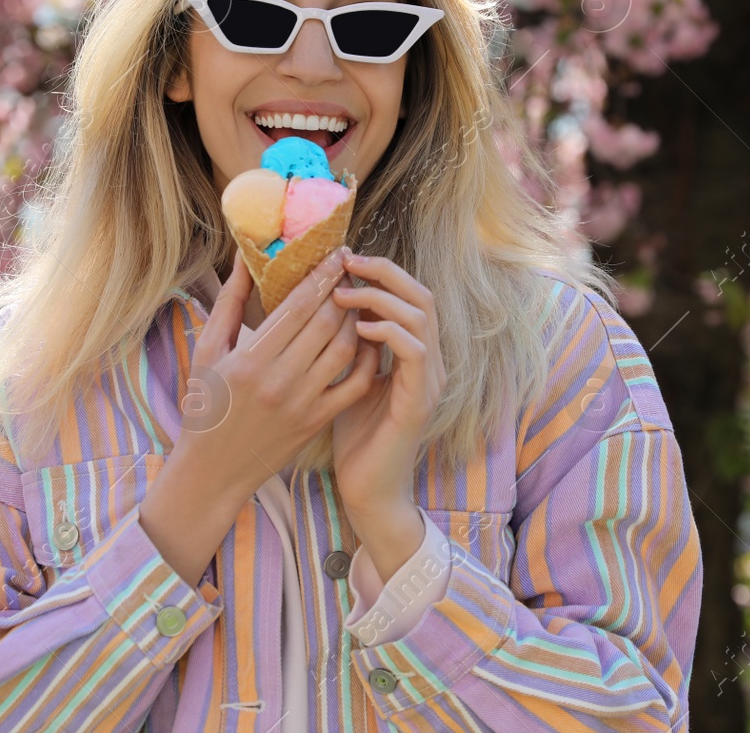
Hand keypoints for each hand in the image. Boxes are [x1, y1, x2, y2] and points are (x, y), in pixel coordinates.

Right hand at [166, 246, 382, 506]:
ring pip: (343, 349)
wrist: (211, 471)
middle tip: (351, 268)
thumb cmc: (205, 405)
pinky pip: (353, 384)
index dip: (321, 275)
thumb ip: (230, 302)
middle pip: (325, 322)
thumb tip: (244, 257)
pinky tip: (366, 338)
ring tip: (356, 299)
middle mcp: (279, 381)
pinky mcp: (317, 422)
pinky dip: (366, 358)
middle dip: (342, 289)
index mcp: (249, 359)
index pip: (297, 306)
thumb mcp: (208, 351)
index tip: (336, 253)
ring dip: (355, 319)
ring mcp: (302, 403)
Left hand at [328, 253, 444, 519]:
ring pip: (419, 316)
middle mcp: (429, 362)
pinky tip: (359, 328)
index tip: (343, 259)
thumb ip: (346, 343)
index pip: (409, 296)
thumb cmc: (355, 437)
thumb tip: (320, 305)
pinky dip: (387, 331)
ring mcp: (428, 381)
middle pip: (421, 295)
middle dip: (384, 272)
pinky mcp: (419, 401)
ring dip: (379, 297)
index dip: (381, 272)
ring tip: (343, 294)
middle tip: (346, 262)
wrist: (368, 490)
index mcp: (414, 354)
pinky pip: (412, 350)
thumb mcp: (347, 377)